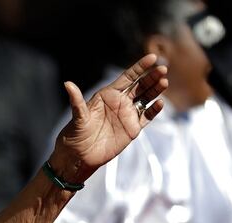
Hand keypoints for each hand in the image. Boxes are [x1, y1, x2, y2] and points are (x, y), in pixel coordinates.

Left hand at [48, 54, 167, 183]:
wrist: (79, 156)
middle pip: (140, 86)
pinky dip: (154, 110)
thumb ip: (76, 101)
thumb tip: (67, 84)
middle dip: (152, 77)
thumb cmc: (75, 135)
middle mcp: (119, 103)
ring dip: (155, 90)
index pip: (128, 77)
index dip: (140, 67)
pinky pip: (146, 117)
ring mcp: (127, 115)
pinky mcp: (132, 129)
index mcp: (108, 95)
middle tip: (163, 69)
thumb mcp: (77, 117)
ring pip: (146, 99)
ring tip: (164, 82)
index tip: (152, 57)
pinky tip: (159, 103)